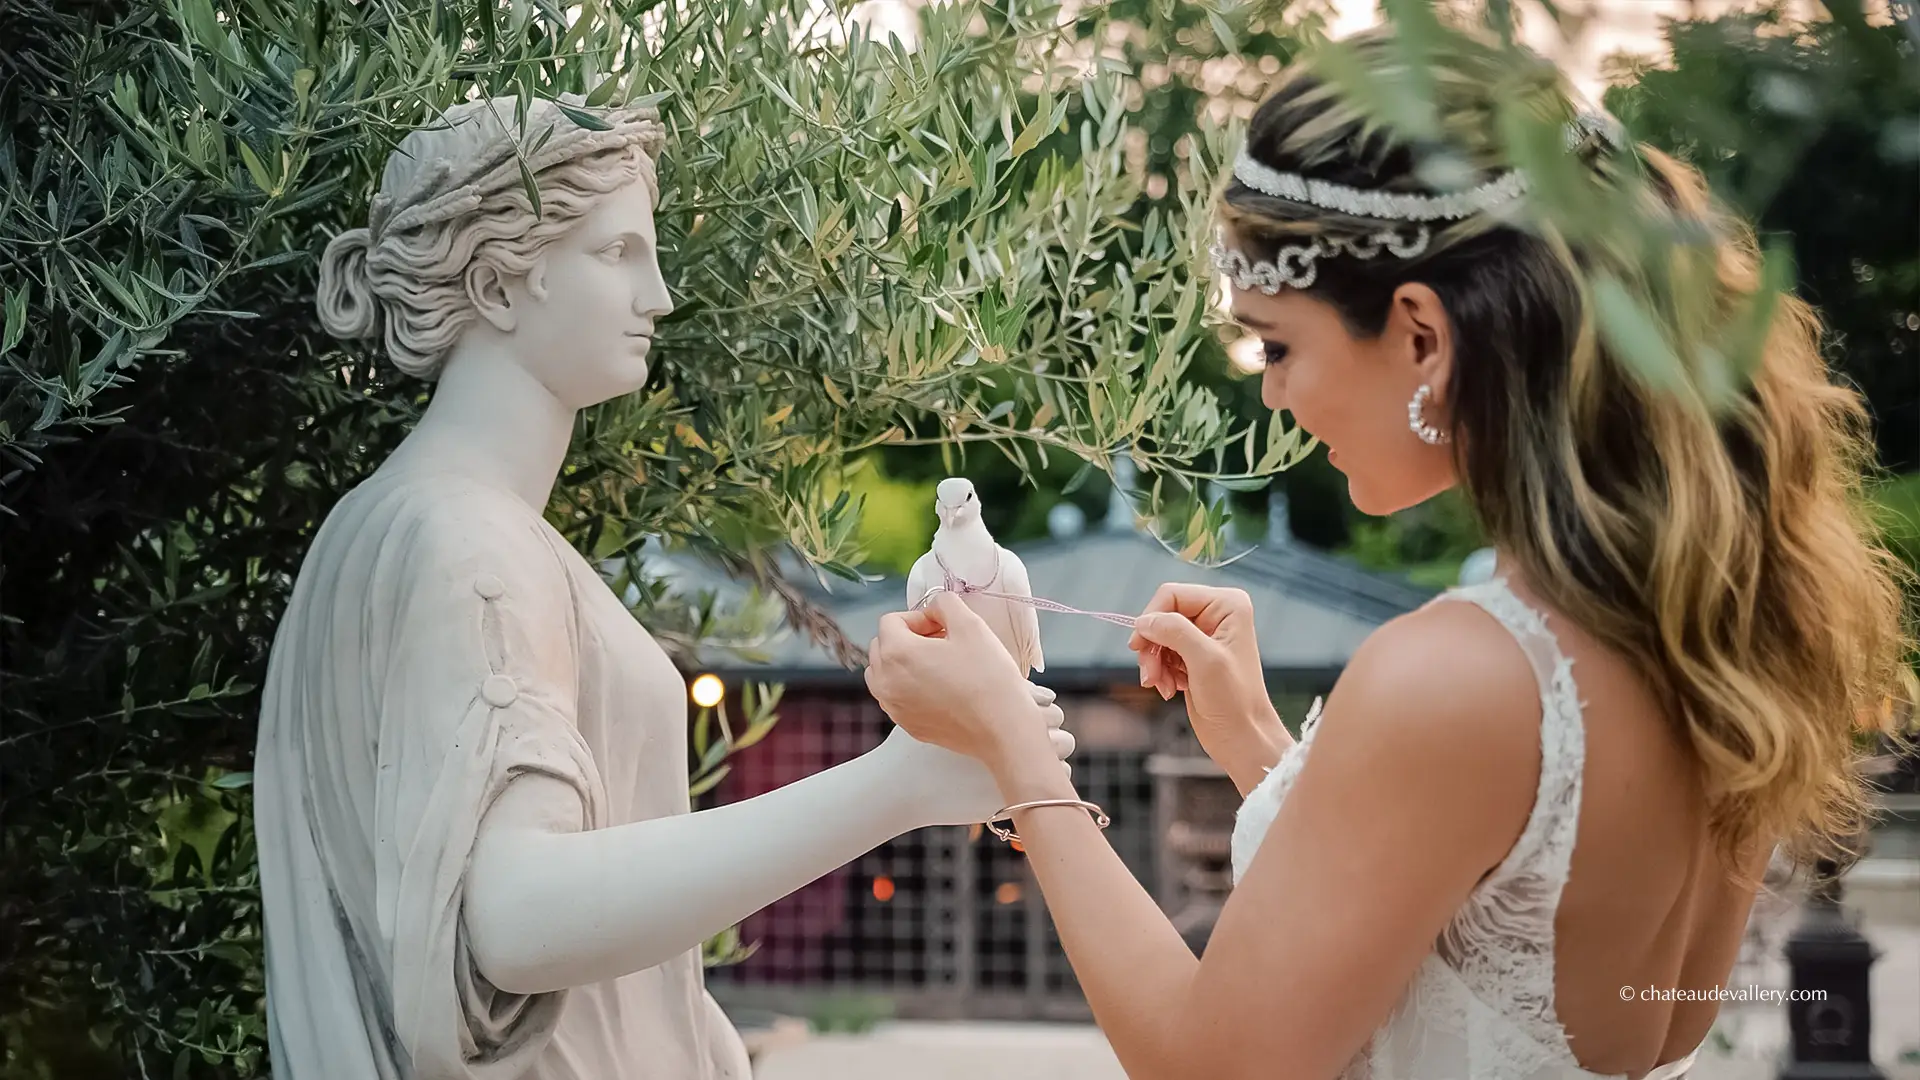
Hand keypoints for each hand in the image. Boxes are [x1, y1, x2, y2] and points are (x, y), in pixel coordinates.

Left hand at [864, 592, 1069, 788]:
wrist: (1002, 729)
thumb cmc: (988, 678)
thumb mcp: (971, 625)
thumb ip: (946, 604)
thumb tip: (935, 607)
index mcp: (896, 653)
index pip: (891, 621)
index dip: (918, 617)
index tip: (943, 626)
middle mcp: (885, 682)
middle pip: (883, 645)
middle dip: (909, 637)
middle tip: (942, 642)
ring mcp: (894, 707)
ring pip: (884, 673)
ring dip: (904, 662)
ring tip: (939, 664)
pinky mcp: (907, 725)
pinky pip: (896, 696)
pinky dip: (909, 686)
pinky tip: (942, 688)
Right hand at [1126, 584, 1287, 782]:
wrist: (1241, 737)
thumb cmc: (1234, 700)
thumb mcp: (1204, 660)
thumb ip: (1174, 631)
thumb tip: (1143, 621)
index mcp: (1227, 605)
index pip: (1172, 595)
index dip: (1151, 618)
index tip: (1140, 647)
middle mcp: (1216, 614)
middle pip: (1161, 615)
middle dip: (1152, 646)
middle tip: (1150, 675)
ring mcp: (1203, 635)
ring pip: (1157, 636)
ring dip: (1153, 662)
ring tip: (1161, 685)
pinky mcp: (1193, 655)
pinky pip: (1161, 653)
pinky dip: (1159, 671)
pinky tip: (1169, 688)